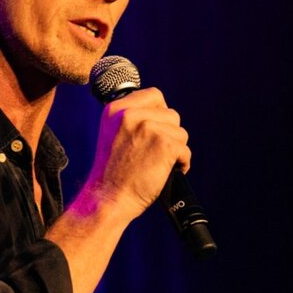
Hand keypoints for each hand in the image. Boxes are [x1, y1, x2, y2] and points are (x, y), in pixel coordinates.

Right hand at [83, 87, 190, 220]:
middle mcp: (131, 114)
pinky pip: (184, 149)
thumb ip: (131, 118)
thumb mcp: (112, 133)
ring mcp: (148, 127)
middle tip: (155, 152)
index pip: (154, 95)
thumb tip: (161, 112)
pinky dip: (181, 163)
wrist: (108, 198)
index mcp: (116, 109)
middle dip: (169, 134)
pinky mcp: (164, 143)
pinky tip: (165, 172)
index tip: (156, 130)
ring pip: (180, 132)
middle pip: (171, 114)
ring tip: (159, 163)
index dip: (160, 113)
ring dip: (175, 149)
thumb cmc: (112, 172)